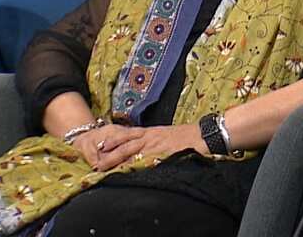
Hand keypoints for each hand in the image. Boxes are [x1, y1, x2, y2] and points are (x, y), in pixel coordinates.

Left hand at [75, 123, 208, 171]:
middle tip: (97, 161)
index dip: (114, 140)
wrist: (204, 134)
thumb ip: (155, 141)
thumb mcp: (167, 135)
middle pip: (125, 142)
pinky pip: (146, 158)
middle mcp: (151, 137)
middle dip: (110, 152)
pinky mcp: (163, 152)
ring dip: (116, 158)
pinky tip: (127, 170)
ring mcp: (157, 144)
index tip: (101, 147)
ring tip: (104, 166)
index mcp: (151, 132)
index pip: (128, 134)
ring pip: (131, 149)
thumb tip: (146, 150)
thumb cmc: (188, 135)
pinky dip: (135, 164)